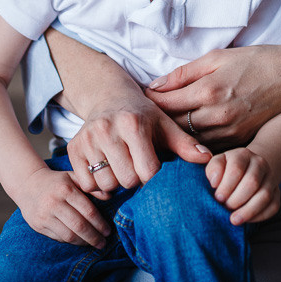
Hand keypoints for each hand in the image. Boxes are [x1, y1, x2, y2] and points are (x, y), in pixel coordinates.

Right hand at [15, 164, 111, 248]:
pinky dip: (70, 241)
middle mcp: (54, 203)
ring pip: (68, 235)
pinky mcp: (38, 225)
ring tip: (93, 243)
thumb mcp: (73, 177)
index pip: (87, 211)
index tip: (108, 231)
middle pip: (79, 225)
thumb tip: (110, 196)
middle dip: (94, 237)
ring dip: (83, 242)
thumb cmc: (57, 181)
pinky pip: (58, 237)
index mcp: (66, 189)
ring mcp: (45, 215)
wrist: (28, 184)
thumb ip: (91, 186)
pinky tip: (78, 240)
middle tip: (103, 242)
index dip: (100, 223)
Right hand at [68, 89, 210, 195]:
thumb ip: (185, 144)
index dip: (153, 177)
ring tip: (121, 167)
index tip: (154, 169)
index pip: (147, 172)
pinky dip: (96, 184)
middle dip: (134, 180)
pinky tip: (106, 170)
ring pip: (105, 184)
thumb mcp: (165, 125)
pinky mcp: (73, 147)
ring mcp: (87, 138)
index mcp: (133, 124)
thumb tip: (207, 159)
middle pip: (126, 181)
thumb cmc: (143, 115)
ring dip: (115, 183)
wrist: (109, 97)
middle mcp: (107, 129)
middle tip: (136, 167)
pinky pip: (85, 183)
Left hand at [146, 44, 280, 146]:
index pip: (166, 103)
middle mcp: (216, 114)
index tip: (139, 100)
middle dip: (157, 122)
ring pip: (190, 141)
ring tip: (160, 131)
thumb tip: (156, 84)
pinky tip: (185, 139)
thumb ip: (184, 73)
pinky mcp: (239, 139)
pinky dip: (194, 144)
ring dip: (174, 136)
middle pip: (174, 126)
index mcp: (208, 90)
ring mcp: (229, 130)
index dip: (149, 102)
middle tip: (143, 119)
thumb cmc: (254, 61)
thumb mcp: (217, 57)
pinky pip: (209, 147)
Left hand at [206, 147, 280, 224]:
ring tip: (234, 219)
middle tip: (225, 207)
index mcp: (243, 154)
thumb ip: (213, 169)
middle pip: (252, 183)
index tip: (218, 198)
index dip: (226, 186)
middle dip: (236, 199)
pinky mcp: (277, 193)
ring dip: (248, 211)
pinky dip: (260, 216)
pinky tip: (247, 220)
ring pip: (264, 196)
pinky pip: (273, 206)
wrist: (248, 169)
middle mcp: (260, 164)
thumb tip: (214, 182)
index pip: (236, 169)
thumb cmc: (228, 169)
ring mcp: (271, 178)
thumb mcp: (218, 163)